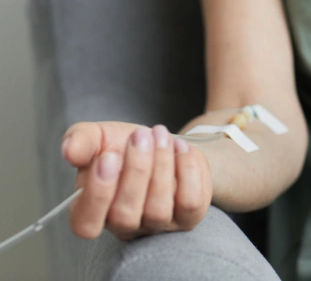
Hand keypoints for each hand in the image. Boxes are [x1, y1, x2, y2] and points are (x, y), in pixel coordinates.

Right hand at [61, 122, 211, 239]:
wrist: (163, 143)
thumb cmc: (123, 146)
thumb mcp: (97, 137)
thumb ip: (81, 141)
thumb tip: (69, 150)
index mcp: (91, 212)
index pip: (86, 224)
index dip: (97, 194)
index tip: (108, 156)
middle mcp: (124, 226)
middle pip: (125, 215)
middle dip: (135, 170)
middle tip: (141, 134)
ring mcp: (157, 226)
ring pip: (158, 209)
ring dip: (161, 165)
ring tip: (160, 135)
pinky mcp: (188, 218)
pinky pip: (190, 203)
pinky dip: (187, 170)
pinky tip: (180, 148)